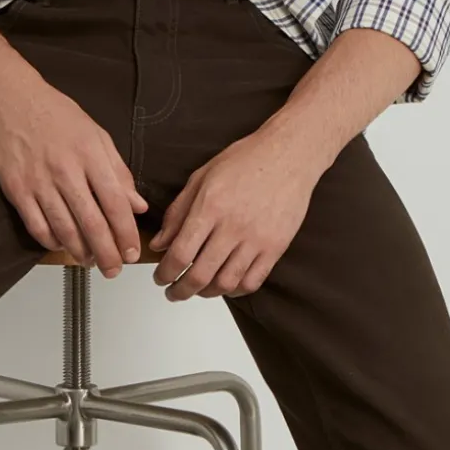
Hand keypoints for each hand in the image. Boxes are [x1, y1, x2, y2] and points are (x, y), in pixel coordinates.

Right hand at [0, 73, 147, 275]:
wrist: (11, 100)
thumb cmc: (55, 114)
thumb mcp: (96, 135)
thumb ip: (118, 171)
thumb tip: (137, 204)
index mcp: (90, 155)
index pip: (115, 203)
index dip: (126, 233)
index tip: (132, 251)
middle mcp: (66, 171)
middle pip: (92, 223)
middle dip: (107, 252)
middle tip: (114, 269)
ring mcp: (39, 182)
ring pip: (64, 229)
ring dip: (80, 252)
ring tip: (91, 262)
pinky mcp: (17, 190)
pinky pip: (36, 225)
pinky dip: (51, 241)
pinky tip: (62, 246)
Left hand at [145, 129, 319, 299]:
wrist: (289, 155)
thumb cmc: (246, 161)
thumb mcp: (201, 178)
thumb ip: (177, 212)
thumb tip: (160, 243)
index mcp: (210, 207)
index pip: (180, 253)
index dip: (164, 273)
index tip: (160, 277)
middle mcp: (233, 226)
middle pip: (200, 275)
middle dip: (180, 290)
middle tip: (172, 292)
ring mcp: (257, 239)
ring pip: (226, 283)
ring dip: (206, 293)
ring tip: (197, 290)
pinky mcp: (276, 247)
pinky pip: (253, 281)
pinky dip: (236, 291)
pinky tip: (226, 285)